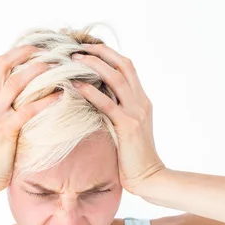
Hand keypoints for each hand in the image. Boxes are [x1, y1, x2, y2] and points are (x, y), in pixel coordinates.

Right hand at [0, 45, 61, 192]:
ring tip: (56, 66)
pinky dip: (45, 101)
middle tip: (49, 50)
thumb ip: (2, 105)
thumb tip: (26, 93)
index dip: (16, 52)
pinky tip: (60, 96)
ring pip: (15, 84)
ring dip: (36, 72)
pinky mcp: (4, 131)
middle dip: (26, 54)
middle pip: (3, 66)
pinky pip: (27, 111)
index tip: (36, 47)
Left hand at [70, 44, 165, 195]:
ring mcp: (136, 113)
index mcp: (142, 101)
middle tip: (78, 46)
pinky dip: (91, 92)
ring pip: (116, 78)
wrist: (149, 177)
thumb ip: (117, 112)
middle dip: (100, 52)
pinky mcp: (128, 127)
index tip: (88, 49)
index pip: (127, 67)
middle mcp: (141, 102)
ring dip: (94, 65)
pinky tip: (76, 86)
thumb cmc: (134, 158)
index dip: (108, 54)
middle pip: (123, 65)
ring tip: (74, 59)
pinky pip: (107, 104)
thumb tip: (95, 101)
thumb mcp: (127, 129)